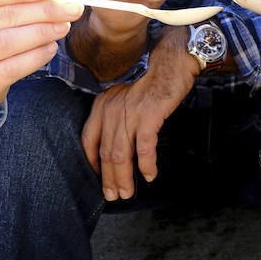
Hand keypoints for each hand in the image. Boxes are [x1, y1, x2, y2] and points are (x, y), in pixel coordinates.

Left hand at [80, 27, 198, 200]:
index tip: (99, 178)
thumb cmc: (151, 82)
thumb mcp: (124, 97)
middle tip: (114, 195)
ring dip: (124, 177)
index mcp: (102, 105)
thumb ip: (116, 116)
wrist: (172, 64)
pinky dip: (146, 165)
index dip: (92, 163)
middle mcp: (111, 110)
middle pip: (105, 153)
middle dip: (109, 178)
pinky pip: (144, 148)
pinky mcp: (149, 116)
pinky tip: (150, 175)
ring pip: (121, 155)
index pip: (89, 140)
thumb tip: (116, 144)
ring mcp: (129, 113)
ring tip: (128, 192)